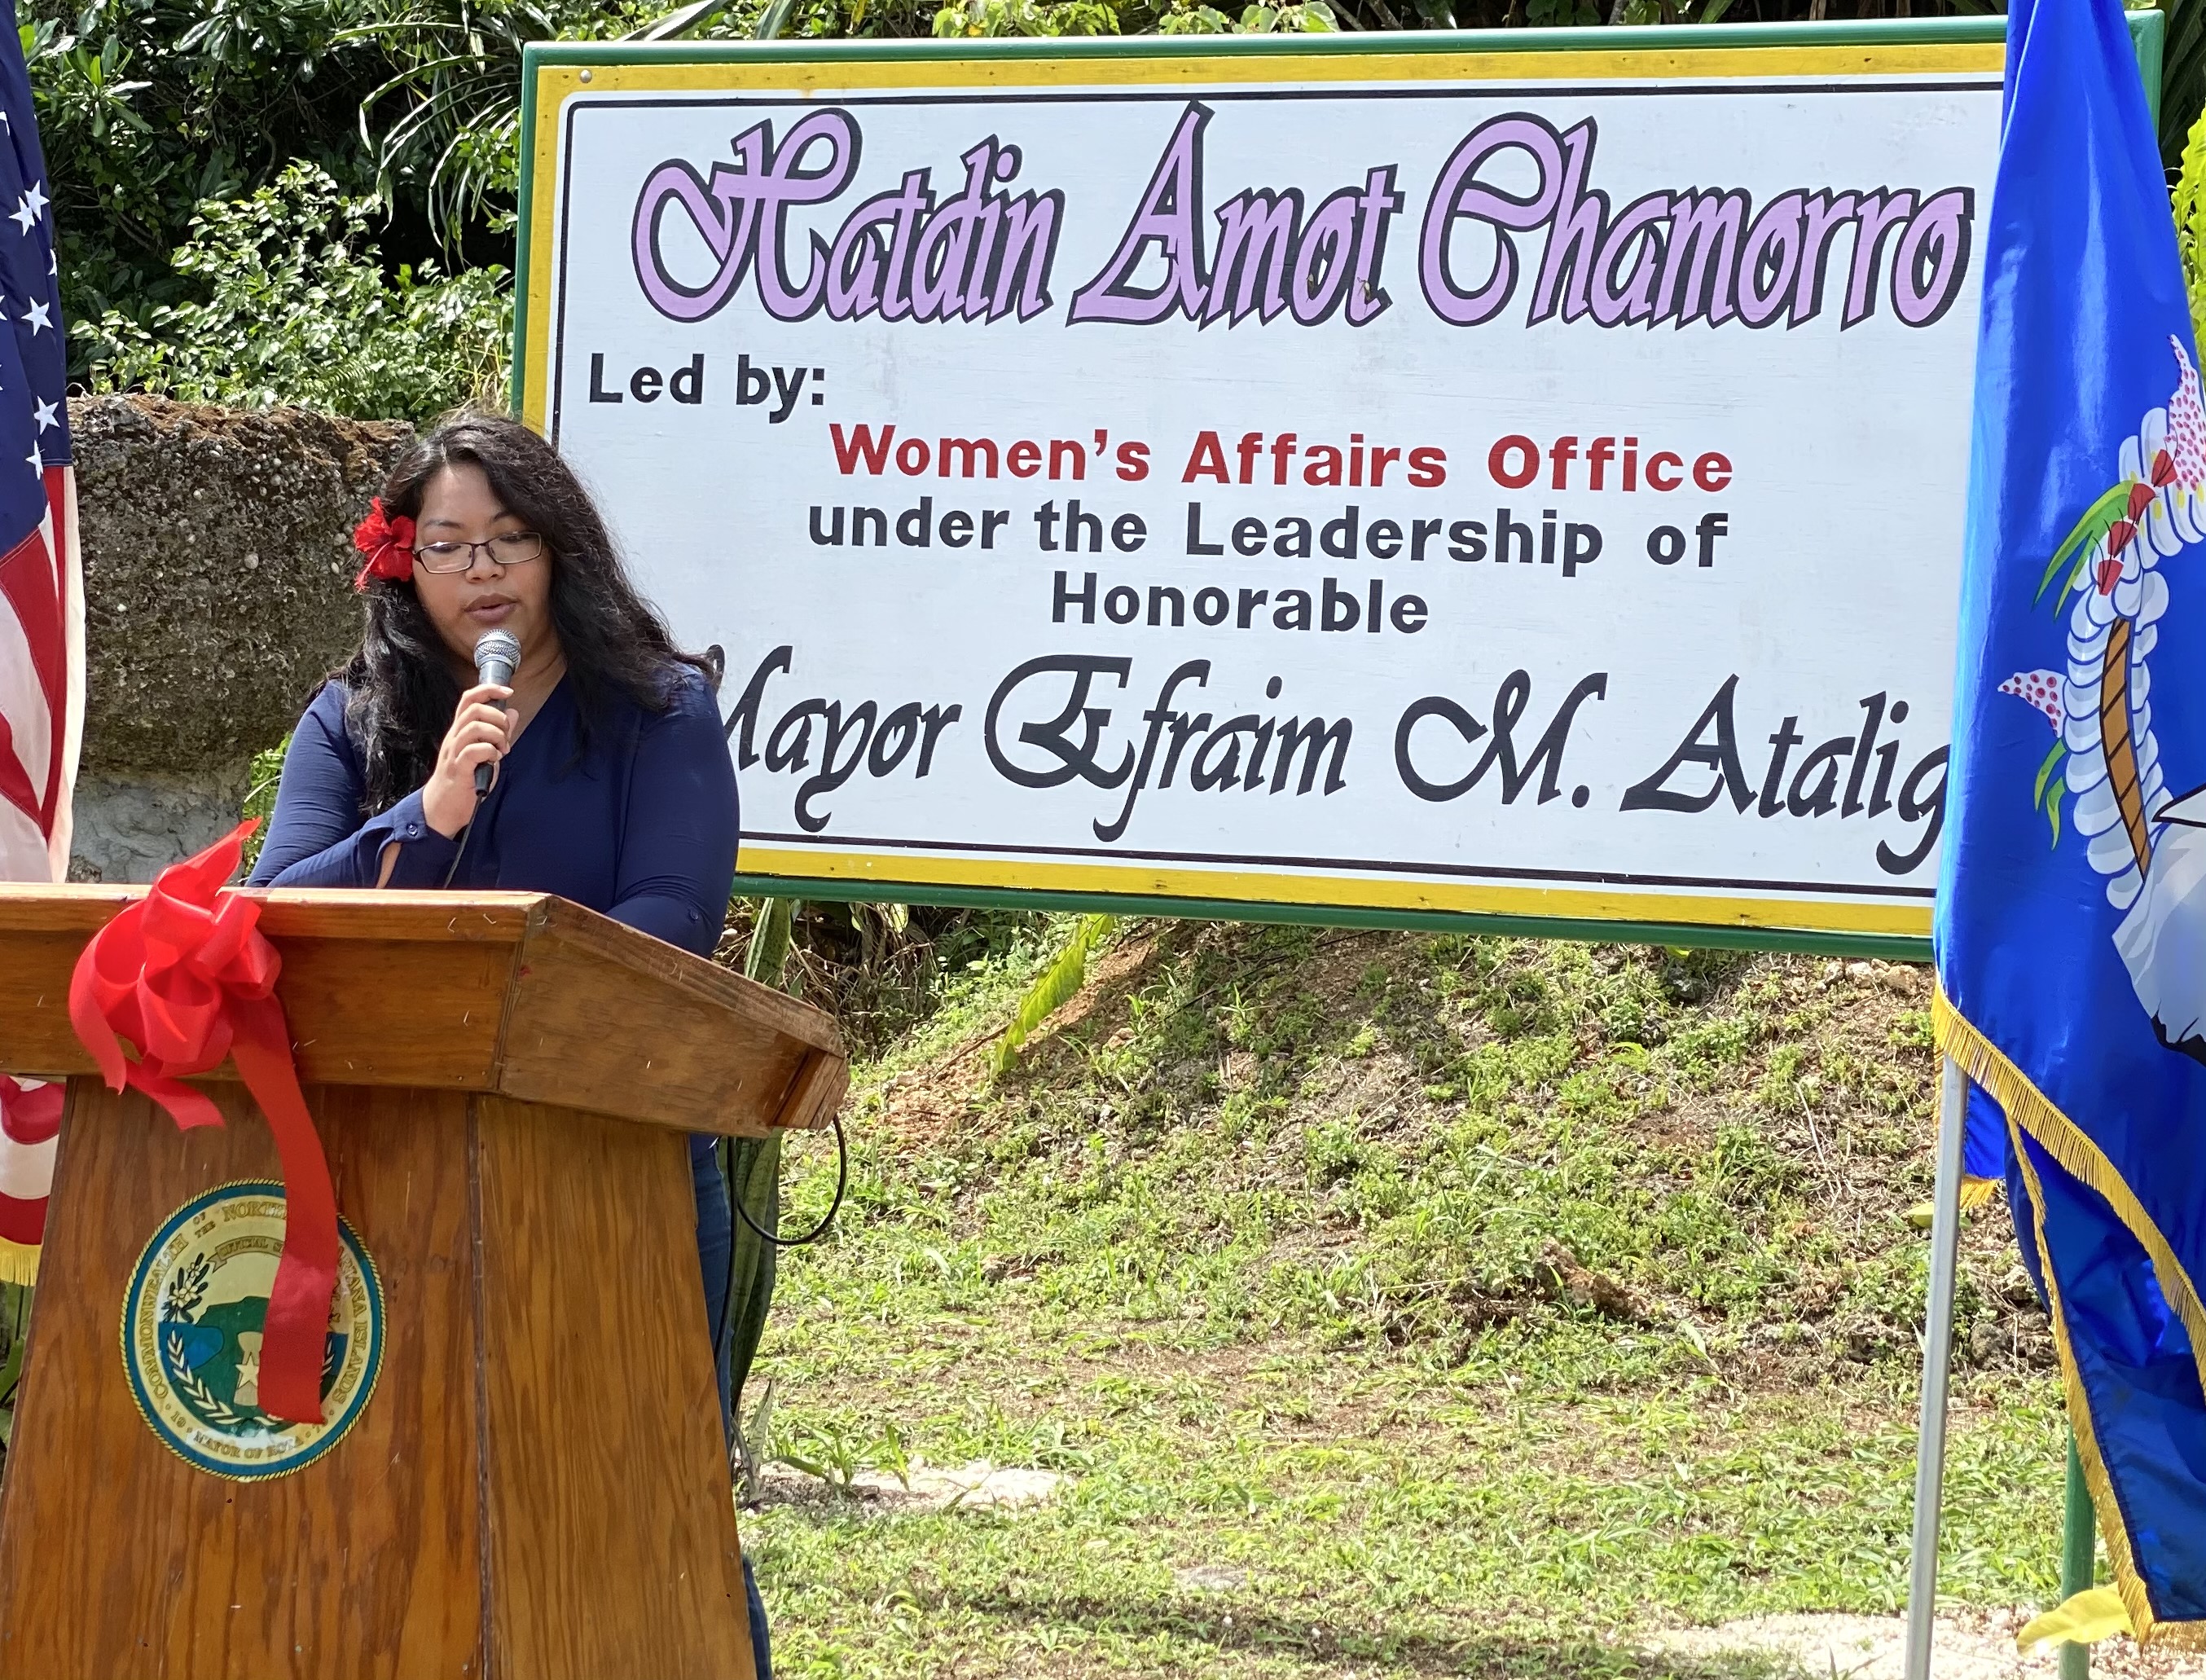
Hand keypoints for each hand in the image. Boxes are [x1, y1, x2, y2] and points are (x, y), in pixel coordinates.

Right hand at [422, 682, 513, 836]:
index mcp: (460, 730)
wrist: (443, 806)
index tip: (508, 691)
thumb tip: (512, 712)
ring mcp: (454, 752)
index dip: (489, 689)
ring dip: (496, 735)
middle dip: (498, 717)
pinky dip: (490, 752)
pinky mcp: (458, 768)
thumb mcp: (485, 751)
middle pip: (474, 709)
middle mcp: (455, 737)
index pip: (469, 698)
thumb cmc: (465, 779)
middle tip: (506, 736)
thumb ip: (498, 732)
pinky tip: (494, 760)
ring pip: (474, 727)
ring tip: (502, 749)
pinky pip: (474, 751)